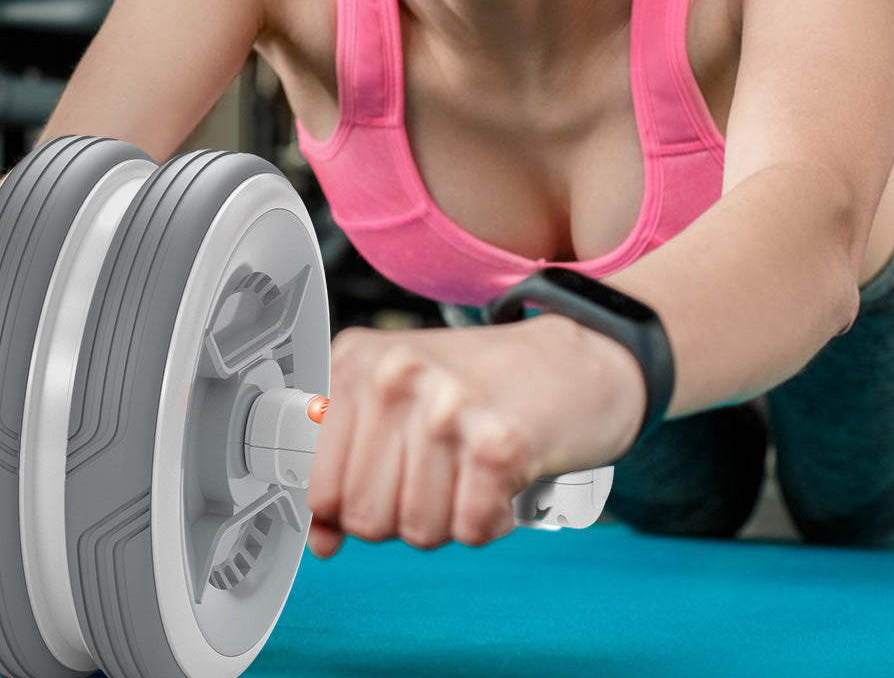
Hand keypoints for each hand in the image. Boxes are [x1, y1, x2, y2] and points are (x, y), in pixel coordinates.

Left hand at [305, 315, 645, 557]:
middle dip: (403, 515)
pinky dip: (492, 519)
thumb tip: (319, 539)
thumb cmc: (484, 383)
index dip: (345, 508)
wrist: (579, 355)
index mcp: (356, 360)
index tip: (379, 489)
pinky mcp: (497, 441)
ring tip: (471, 468)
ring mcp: (444, 405)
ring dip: (450, 516)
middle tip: (441, 473)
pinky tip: (503, 477)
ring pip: (416, 529)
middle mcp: (392, 374)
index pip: (314, 483)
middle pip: (364, 516)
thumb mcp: (400, 404)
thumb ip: (348, 466)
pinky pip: (470, 529)